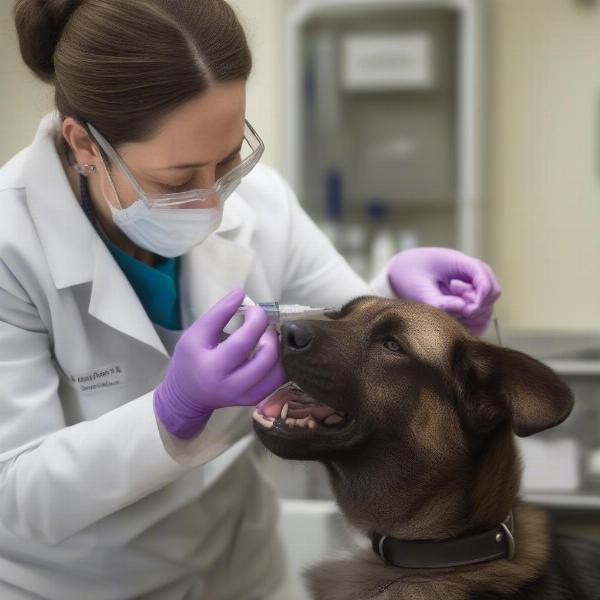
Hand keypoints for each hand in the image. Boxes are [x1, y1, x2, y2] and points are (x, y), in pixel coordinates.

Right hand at [154, 288, 285, 438]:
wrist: (188, 396)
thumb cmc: (190, 360)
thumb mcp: (195, 334)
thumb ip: (218, 314)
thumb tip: (241, 292)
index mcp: (212, 368)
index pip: (242, 342)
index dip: (254, 319)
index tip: (253, 307)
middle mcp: (231, 386)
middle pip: (266, 356)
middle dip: (268, 332)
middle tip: (260, 321)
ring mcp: (246, 396)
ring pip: (278, 369)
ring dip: (278, 346)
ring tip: (267, 334)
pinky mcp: (256, 398)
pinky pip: (279, 379)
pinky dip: (281, 360)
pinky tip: (271, 349)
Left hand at [387, 247, 500, 335]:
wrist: (399, 272)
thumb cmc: (408, 275)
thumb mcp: (418, 289)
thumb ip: (439, 301)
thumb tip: (463, 309)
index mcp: (461, 263)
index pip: (485, 278)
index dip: (482, 296)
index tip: (468, 310)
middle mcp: (470, 275)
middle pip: (492, 294)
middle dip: (477, 306)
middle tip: (454, 307)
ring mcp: (470, 288)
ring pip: (486, 307)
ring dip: (472, 314)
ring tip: (449, 308)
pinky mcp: (465, 301)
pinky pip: (478, 317)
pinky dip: (469, 322)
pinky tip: (452, 317)